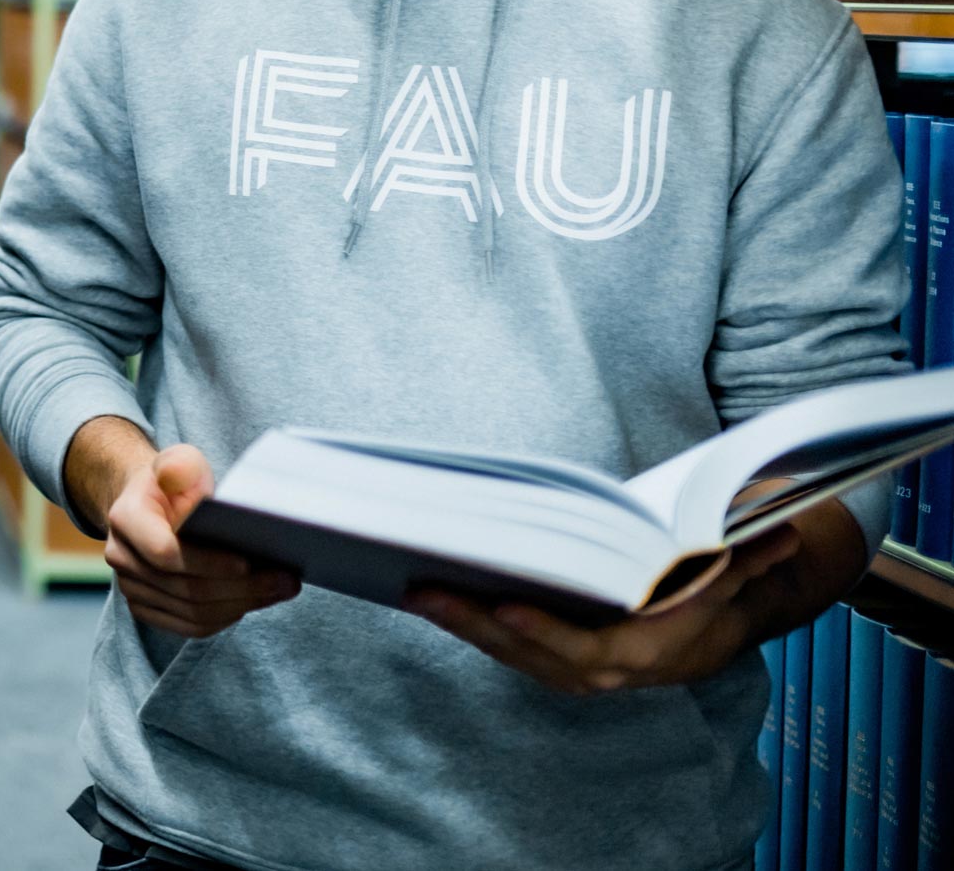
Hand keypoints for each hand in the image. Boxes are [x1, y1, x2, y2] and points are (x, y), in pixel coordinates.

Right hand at [97, 440, 298, 638]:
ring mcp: (132, 588)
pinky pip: (190, 626)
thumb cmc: (173, 483)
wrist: (152, 505)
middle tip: (287, 580)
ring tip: (280, 589)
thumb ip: (179, 465)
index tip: (249, 561)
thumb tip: (176, 475)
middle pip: (185, 589)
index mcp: (125, 519)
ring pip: (192, 613)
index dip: (208, 563)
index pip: (165, 554)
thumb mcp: (178, 460)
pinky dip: (226, 617)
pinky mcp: (147, 609)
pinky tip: (255, 601)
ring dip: (242, 605)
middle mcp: (122, 558)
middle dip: (241, 588)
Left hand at [406, 526, 802, 694]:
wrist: (718, 627)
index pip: (589, 650)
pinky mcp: (557, 658)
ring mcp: (579, 669)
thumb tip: (784, 528)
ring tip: (414, 588)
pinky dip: (472, 626)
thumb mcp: (739, 569)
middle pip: (533, 654)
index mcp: (650, 652)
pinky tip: (434, 596)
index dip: (545, 632)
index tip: (501, 603)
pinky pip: (509, 648)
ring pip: (513, 654)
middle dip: (476, 624)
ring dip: (463, 626)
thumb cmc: (720, 584)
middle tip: (422, 588)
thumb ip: (751, 554)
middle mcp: (609, 670)